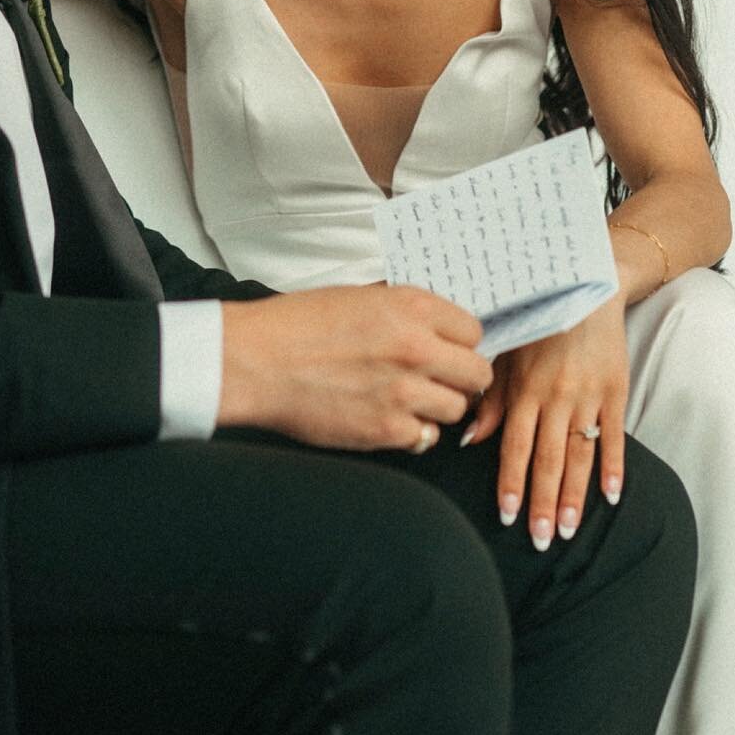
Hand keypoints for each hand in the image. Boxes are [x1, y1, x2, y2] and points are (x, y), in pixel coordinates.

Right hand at [219, 286, 492, 452]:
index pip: (474, 331)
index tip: (449, 350)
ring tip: (408, 399)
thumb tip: (433, 326)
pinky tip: (390, 418)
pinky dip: (413, 432)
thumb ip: (402, 312)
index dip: (461, 342)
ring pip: (457, 409)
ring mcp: (405, 392)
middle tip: (439, 379)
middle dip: (461, 378)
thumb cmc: (298, 325)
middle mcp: (416, 348)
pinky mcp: (388, 430)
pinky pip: (426, 438)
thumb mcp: (359, 297)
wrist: (258, 360)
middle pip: (477, 374)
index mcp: (410, 307)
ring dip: (437, 406)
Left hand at [460, 296, 628, 549]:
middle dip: (543, 503)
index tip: (507, 515)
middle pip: (549, 459)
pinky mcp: (616, 390)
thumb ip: (491, 400)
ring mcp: (589, 395)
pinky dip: (615, 466)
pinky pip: (615, 434)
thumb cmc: (539, 323)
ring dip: (576, 496)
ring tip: (571, 530)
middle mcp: (556, 396)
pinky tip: (613, 495)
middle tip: (541, 540)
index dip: (511, 481)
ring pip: (580, 453)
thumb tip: (470, 440)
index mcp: (526, 388)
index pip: (516, 445)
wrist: (586, 286)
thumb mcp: (507, 354)